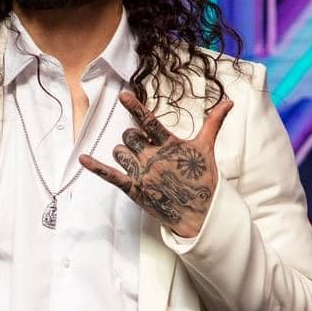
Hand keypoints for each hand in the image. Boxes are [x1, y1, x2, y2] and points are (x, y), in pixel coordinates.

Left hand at [77, 89, 232, 237]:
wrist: (199, 214)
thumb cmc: (202, 180)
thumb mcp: (207, 149)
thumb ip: (213, 123)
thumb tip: (229, 102)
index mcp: (169, 145)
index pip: (149, 122)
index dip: (136, 107)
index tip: (123, 95)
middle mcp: (153, 157)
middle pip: (129, 136)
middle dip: (132, 138)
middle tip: (143, 147)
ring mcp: (142, 174)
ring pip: (120, 152)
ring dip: (124, 153)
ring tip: (137, 161)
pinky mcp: (134, 190)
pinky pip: (110, 176)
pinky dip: (95, 167)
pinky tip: (82, 159)